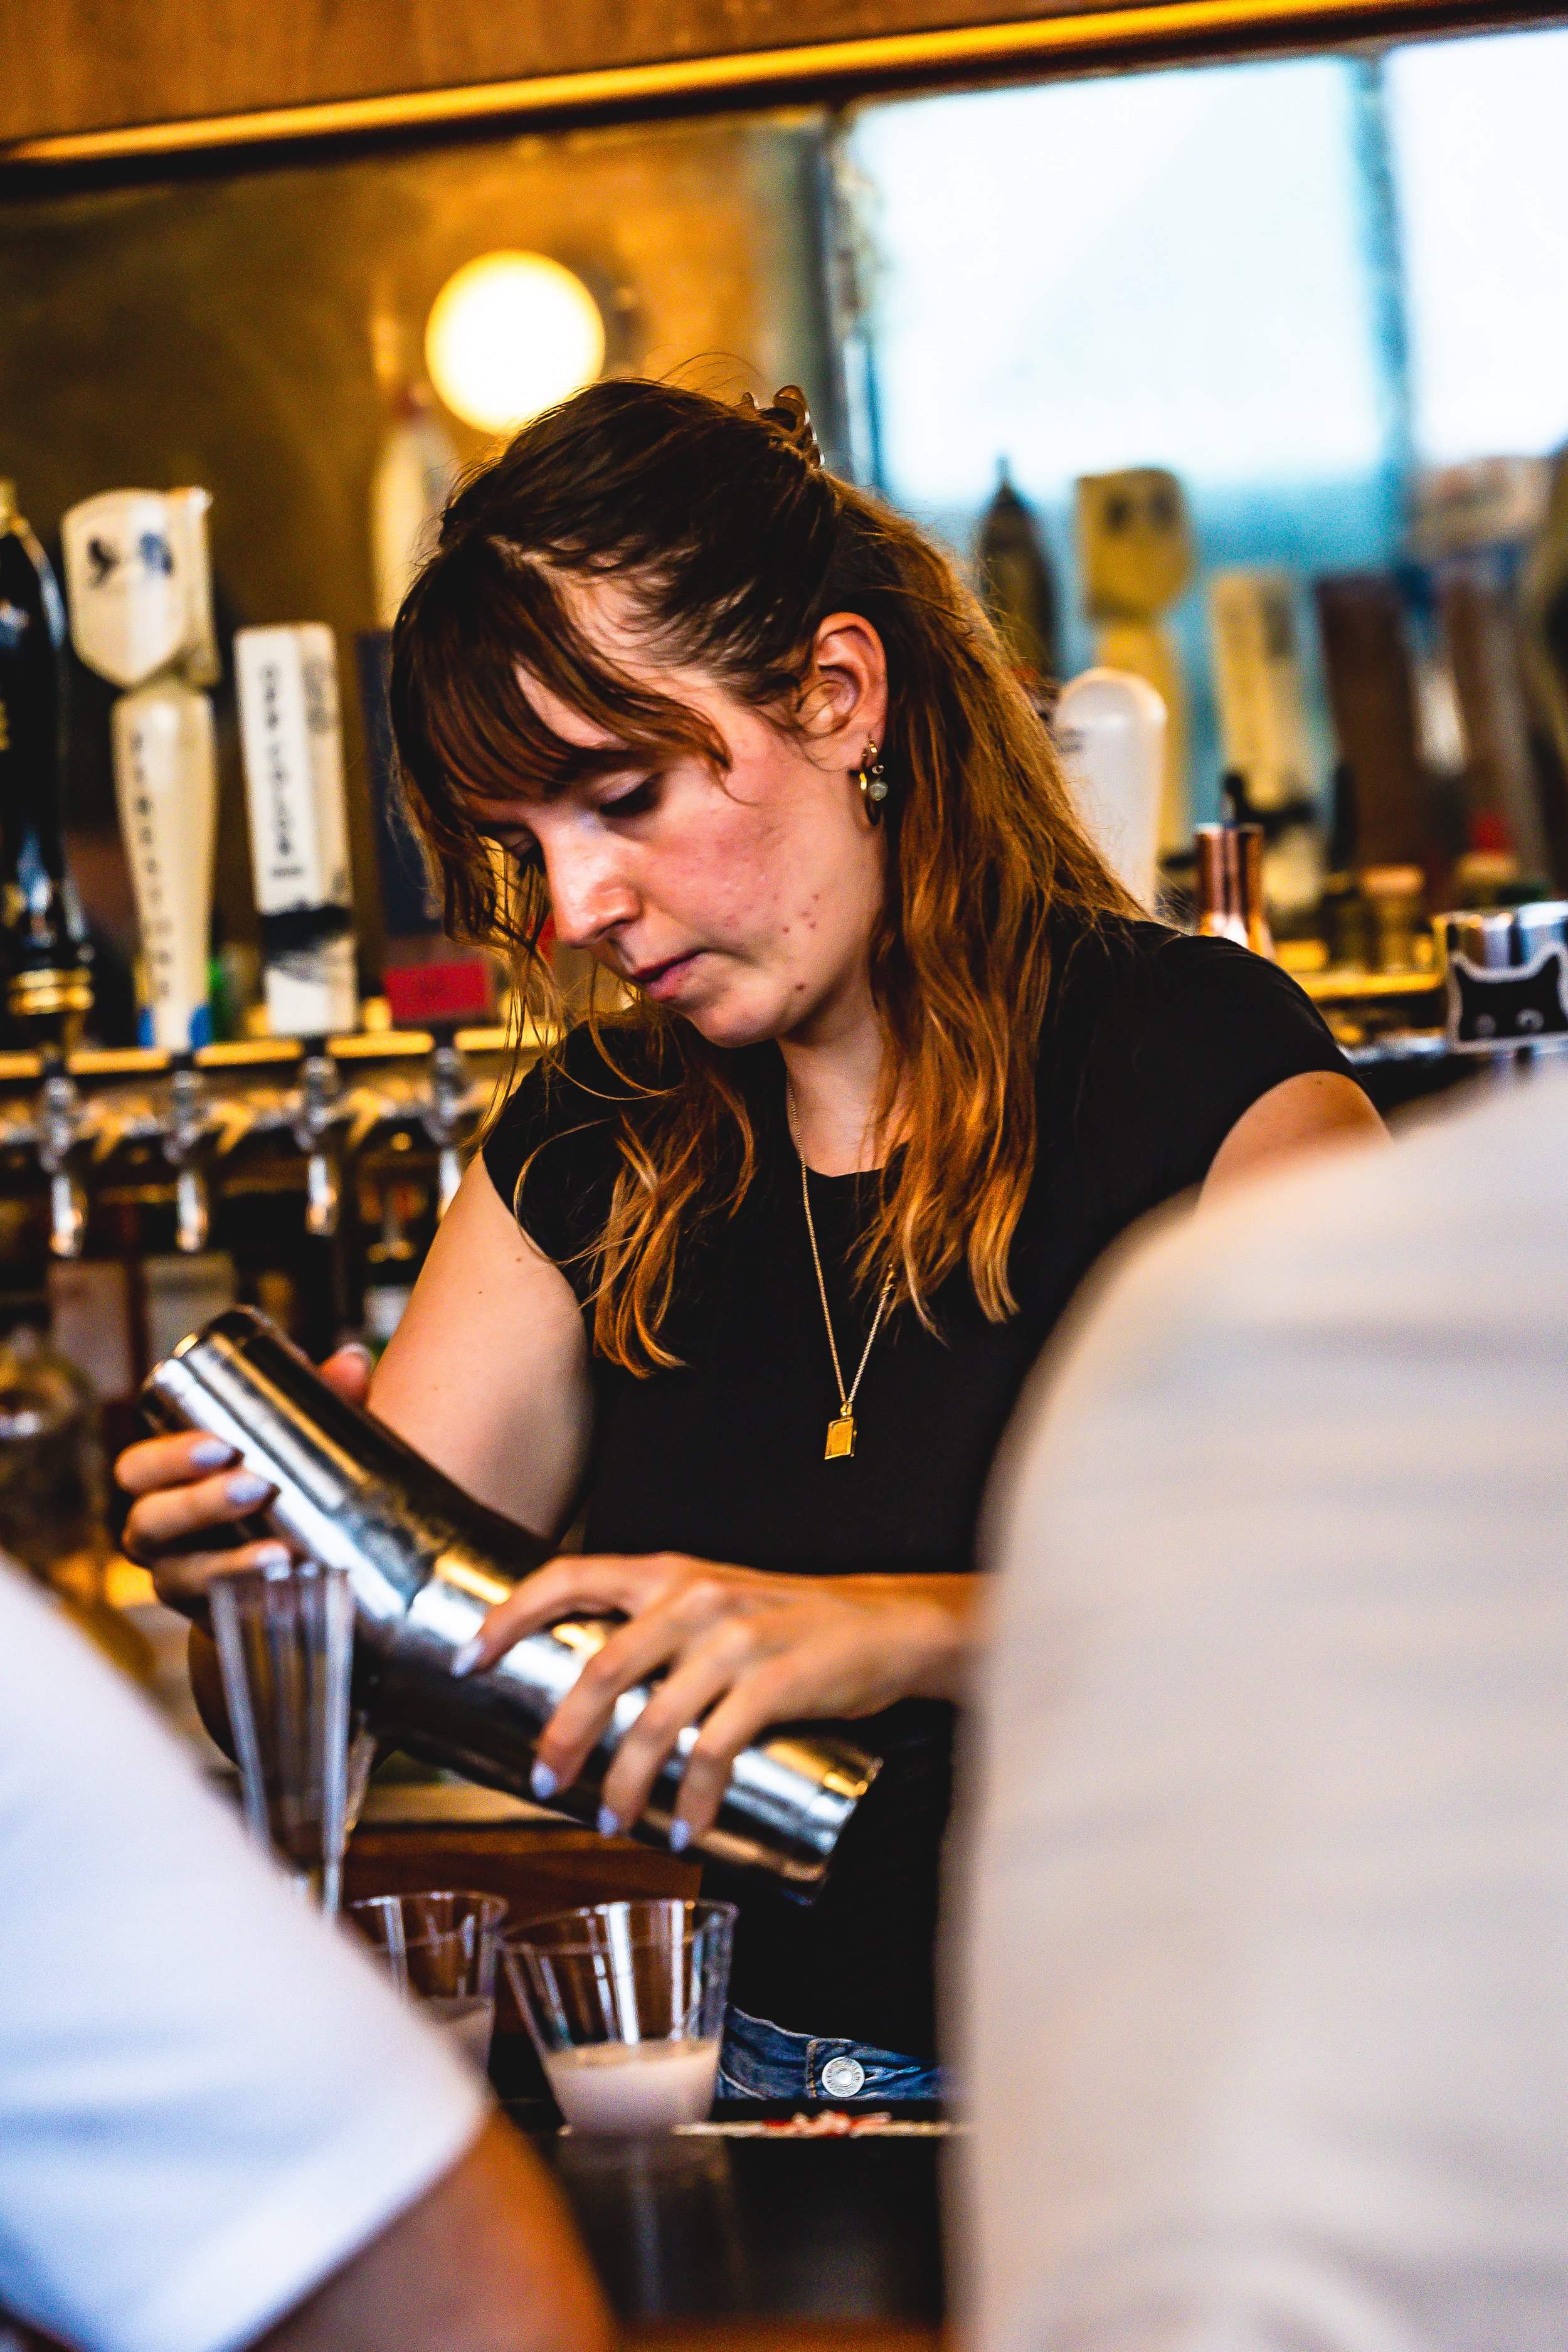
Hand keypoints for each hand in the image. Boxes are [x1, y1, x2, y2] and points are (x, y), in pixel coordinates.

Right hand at [116, 1344, 372, 1612]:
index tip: (221, 1445)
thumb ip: (321, 1403)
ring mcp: (180, 1584)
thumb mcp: (295, 1444)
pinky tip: (292, 1590)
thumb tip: (353, 1360)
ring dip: (227, 1563)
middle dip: (199, 1504)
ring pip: (182, 1576)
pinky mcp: (212, 1623)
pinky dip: (255, 1603)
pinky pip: (221, 1619)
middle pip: (151, 1521)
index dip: (169, 1457)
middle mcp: (158, 1537)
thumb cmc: (281, 1490)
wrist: (286, 1573)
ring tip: (281, 1553)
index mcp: (163, 1485)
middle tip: (256, 1486)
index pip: (138, 1469)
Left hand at [456, 1552, 980, 1847]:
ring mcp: (735, 1640)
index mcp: (670, 1574)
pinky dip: (691, 1800)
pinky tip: (682, 1828)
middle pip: (600, 1668)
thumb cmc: (794, 1624)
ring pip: (652, 1721)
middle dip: (562, 1734)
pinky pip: (713, 1751)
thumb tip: (587, 1687)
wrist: (890, 1624)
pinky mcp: (775, 1683)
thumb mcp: (718, 1603)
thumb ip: (658, 1628)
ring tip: (614, 1824)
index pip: (568, 1575)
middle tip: (545, 1778)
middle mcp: (694, 1597)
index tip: (468, 1658)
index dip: (509, 1615)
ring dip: (624, 1783)